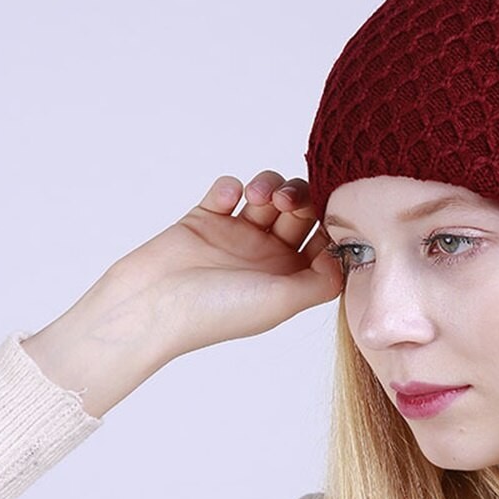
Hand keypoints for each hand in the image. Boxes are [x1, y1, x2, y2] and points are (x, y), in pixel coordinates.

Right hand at [22, 171, 342, 416]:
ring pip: (268, 194)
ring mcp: (235, 236)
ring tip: (256, 196)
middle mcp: (266, 257)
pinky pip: (228, 189)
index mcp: (289, 279)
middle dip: (300, 198)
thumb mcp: (282, 302)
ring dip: (269, 186)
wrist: (150, 306)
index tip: (329, 215)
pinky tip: (227, 197)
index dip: (331, 224)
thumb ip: (321, 281)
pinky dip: (232, 185)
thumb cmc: (216, 313)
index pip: (324, 242)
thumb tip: (348, 259)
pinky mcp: (204, 218)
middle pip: (300, 212)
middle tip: (286, 202)